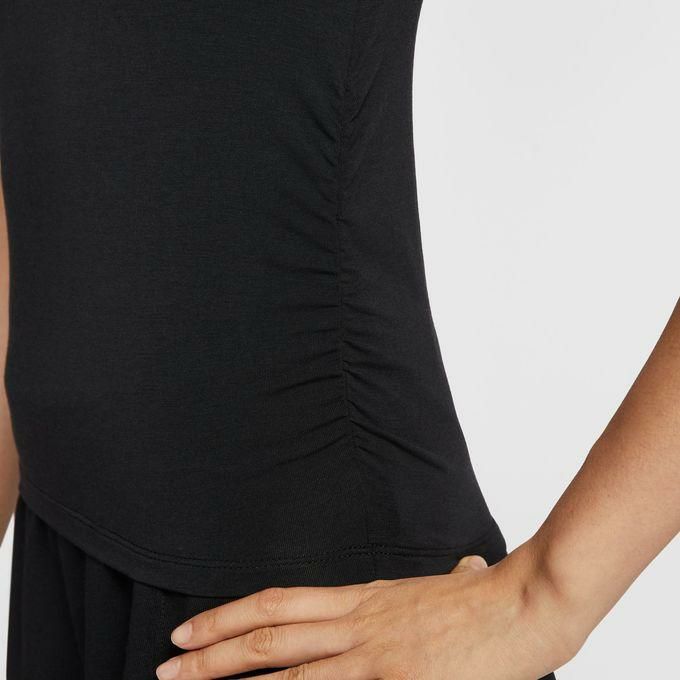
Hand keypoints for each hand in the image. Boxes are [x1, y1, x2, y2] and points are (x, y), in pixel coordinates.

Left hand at [156, 542, 582, 679]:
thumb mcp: (460, 582)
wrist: (525, 607)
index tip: (194, 629)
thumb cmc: (492, 601)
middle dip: (213, 653)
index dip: (232, 615)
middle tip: (168, 663)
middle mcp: (357, 626)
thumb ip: (454, 577)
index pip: (281, 604)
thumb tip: (467, 568)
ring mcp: (372, 659)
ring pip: (286, 674)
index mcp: (364, 599)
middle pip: (269, 637)